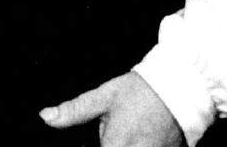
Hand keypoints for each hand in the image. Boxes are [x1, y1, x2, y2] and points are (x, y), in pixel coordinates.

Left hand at [40, 73, 185, 146]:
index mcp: (115, 146)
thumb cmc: (140, 90)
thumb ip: (74, 110)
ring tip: (130, 131)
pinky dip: (140, 146)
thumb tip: (45, 116)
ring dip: (125, 145)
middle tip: (116, 132)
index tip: (105, 139)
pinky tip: (142, 135)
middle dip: (111, 145)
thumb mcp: (105, 95)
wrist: (181, 85)